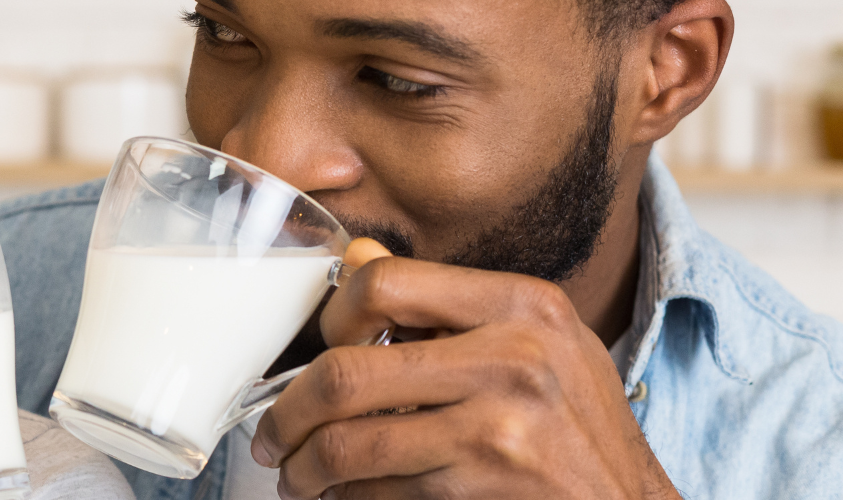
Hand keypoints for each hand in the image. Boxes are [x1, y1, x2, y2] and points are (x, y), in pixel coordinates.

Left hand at [250, 238, 678, 499]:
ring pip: (350, 447)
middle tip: (273, 438)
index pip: (382, 283)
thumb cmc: (577, 428)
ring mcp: (503, 427)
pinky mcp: (489, 487)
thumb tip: (357, 258)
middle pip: (345, 374)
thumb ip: (447, 306)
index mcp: (521, 304)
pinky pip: (379, 492)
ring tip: (298, 478)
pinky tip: (346, 499)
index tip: (320, 351)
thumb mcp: (535, 344)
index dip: (330, 319)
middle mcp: (515, 357)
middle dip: (288, 416)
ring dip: (305, 471)